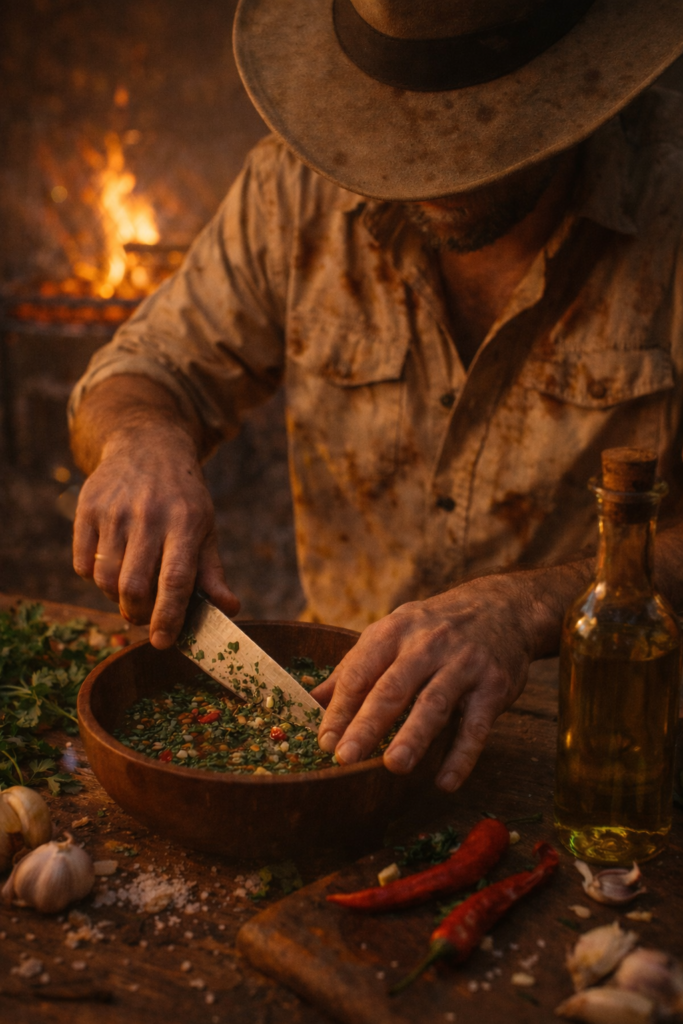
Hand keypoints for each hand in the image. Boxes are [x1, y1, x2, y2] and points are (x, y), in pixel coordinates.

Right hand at [72, 425, 238, 647]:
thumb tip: (231, 609)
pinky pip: (82, 565)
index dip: (168, 616)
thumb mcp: (205, 527)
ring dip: (116, 599)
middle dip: (137, 615)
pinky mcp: (87, 509)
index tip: (163, 642)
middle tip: (144, 617)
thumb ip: (212, 572)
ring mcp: (114, 512)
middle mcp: (148, 516)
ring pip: (105, 580)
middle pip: (133, 586)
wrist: (146, 445)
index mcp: (185, 523)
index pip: (175, 580)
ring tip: (131, 589)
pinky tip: (112, 566)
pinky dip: (94, 579)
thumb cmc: (182, 497)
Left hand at [312, 575, 539, 790]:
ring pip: (434, 704)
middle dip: (368, 724)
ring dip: (414, 736)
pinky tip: (445, 781)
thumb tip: (310, 699)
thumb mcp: (393, 632)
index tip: (324, 741)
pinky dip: (462, 756)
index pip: (360, 673)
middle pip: (393, 688)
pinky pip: (476, 725)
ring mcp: (463, 665)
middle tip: (346, 757)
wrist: (502, 607)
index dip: (340, 708)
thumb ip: (354, 667)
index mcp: (394, 632)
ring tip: (394, 766)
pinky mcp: (494, 686)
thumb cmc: (434, 627)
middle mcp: (427, 645)